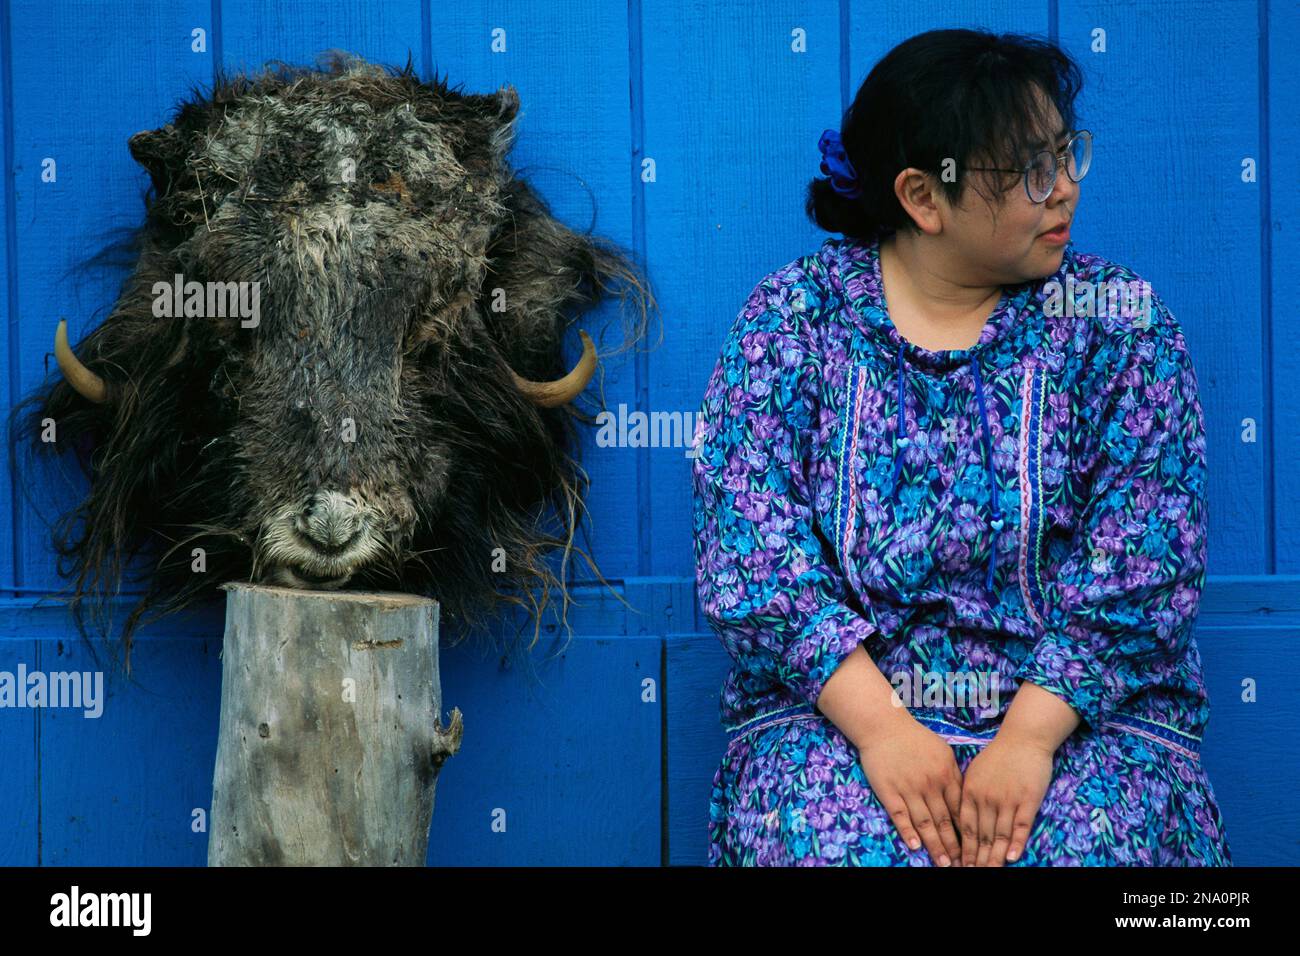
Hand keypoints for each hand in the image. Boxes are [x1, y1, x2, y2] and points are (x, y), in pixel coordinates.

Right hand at [856, 712, 963, 866]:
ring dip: (935, 845)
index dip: (968, 832)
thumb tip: (964, 798)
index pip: (960, 810)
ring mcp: (909, 789)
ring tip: (944, 863)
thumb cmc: (915, 738)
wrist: (884, 726)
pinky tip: (915, 846)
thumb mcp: (943, 752)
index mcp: (946, 775)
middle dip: (954, 846)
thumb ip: (954, 775)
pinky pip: (900, 815)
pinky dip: (908, 832)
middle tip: (963, 865)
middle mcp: (930, 785)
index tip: (974, 849)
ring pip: (925, 823)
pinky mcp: (889, 791)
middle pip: (945, 821)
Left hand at [957, 732, 1053, 865]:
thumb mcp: (975, 772)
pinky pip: (1021, 826)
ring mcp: (1007, 799)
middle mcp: (986, 797)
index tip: (960, 863)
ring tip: (989, 871)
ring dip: (995, 857)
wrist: (1024, 738)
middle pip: (981, 835)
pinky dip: (1016, 844)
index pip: (964, 827)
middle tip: (972, 873)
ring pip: (999, 835)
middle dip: (977, 858)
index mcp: (970, 791)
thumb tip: (961, 818)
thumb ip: (968, 794)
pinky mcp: (1028, 800)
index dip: (963, 848)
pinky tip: (1012, 858)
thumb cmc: (998, 755)